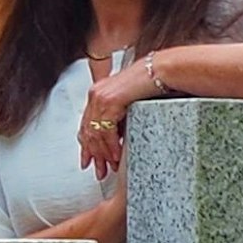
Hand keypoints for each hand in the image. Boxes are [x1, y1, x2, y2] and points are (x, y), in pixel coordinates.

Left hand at [79, 58, 158, 179]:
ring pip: (95, 134)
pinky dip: (110, 146)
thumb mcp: (126, 101)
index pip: (85, 125)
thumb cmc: (147, 83)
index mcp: (97, 93)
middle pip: (87, 132)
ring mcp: (100, 98)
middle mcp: (95, 95)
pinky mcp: (109, 102)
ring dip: (103, 154)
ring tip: (109, 167)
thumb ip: (116, 116)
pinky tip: (116, 156)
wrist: (157, 71)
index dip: (86, 146)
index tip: (88, 160)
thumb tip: (114, 137)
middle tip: (98, 170)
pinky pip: (106, 131)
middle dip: (93, 155)